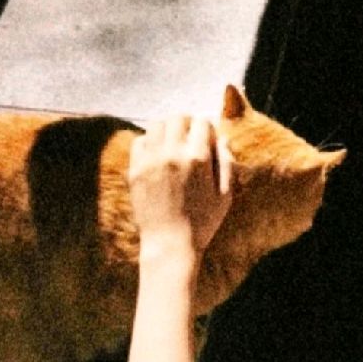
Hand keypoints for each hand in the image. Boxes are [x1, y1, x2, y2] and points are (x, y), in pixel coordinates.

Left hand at [129, 115, 232, 254]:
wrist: (170, 243)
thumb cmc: (203, 222)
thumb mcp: (225, 195)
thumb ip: (227, 163)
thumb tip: (222, 138)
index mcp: (198, 158)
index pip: (202, 122)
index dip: (208, 129)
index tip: (208, 140)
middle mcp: (172, 153)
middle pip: (178, 118)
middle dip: (187, 124)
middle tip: (191, 139)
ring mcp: (151, 159)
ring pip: (157, 125)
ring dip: (168, 130)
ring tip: (174, 145)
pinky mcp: (135, 168)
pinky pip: (141, 140)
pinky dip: (151, 141)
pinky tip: (159, 155)